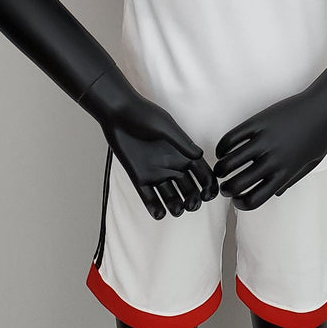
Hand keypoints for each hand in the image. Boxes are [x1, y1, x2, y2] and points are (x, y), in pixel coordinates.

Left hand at [79, 73, 217, 219]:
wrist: (117, 113)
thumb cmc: (143, 114)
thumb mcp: (165, 126)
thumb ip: (181, 142)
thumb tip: (200, 156)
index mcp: (182, 153)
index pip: (202, 173)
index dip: (208, 186)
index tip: (209, 195)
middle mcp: (172, 165)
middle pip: (189, 189)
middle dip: (193, 200)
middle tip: (191, 205)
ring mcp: (155, 173)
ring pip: (170, 197)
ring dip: (176, 206)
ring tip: (176, 209)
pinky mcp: (139, 177)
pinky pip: (148, 198)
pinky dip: (155, 208)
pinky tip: (159, 213)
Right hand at [214, 65, 326, 209]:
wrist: (324, 108)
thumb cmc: (321, 136)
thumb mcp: (310, 165)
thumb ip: (291, 180)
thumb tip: (275, 193)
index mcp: (285, 173)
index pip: (255, 199)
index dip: (241, 203)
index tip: (237, 200)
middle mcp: (273, 160)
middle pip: (238, 183)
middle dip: (226, 189)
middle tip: (224, 186)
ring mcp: (264, 140)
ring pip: (231, 161)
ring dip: (220, 169)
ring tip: (220, 168)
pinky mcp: (258, 122)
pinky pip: (233, 137)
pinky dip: (223, 146)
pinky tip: (222, 149)